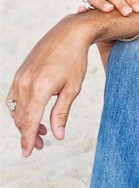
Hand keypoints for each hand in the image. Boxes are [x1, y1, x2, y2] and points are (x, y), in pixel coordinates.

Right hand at [6, 15, 92, 156]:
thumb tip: (58, 136)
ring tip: (40, 130)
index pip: (28, 122)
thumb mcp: (73, 89)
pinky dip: (20, 109)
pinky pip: (14, 97)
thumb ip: (61, 113)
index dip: (27, 140)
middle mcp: (25, 83)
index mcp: (39, 89)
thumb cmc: (75, 61)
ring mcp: (19, 77)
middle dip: (27, 133)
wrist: (69, 33)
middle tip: (40, 144)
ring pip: (15, 109)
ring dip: (24, 122)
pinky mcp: (19, 73)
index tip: (28, 153)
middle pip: (20, 118)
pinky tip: (33, 113)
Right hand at [79, 0, 138, 15]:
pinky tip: (83, 11)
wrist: (113, 25)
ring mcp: (94, 2)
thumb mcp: (131, 2)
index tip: (138, 9)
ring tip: (109, 9)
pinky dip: (82, 9)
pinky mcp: (86, 12)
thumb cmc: (124, 12)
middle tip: (128, 13)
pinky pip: (82, 9)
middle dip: (120, 3)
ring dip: (101, 3)